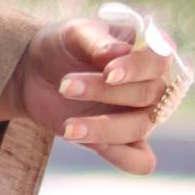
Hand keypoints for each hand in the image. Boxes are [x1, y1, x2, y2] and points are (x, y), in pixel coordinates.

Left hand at [0, 14, 174, 175]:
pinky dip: (123, 157)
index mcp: (148, 50)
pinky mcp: (124, 141)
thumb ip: (95, 40)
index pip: (159, 60)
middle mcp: (154, 84)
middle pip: (148, 95)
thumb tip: (118, 52)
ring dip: (104, 128)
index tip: (108, 73)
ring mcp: (142, 115)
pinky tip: (90, 144)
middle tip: (65, 86)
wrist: (35, 73)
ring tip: (68, 127)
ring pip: (140, 127)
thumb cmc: (63, 46)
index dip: (136, 68)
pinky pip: (140, 161)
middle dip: (104, 92)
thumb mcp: (73, 33)